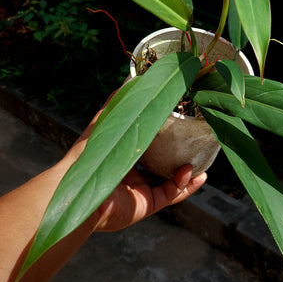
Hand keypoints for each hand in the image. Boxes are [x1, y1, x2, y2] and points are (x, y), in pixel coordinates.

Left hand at [66, 92, 206, 233]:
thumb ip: (118, 101)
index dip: (168, 135)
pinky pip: (171, 195)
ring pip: (172, 181)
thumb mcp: (106, 122)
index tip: (184, 123)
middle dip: (183, 156)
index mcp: (124, 153)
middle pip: (164, 163)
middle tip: (199, 144)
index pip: (151, 143)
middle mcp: (133, 172)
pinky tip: (194, 174)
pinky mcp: (146, 205)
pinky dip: (185, 186)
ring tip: (202, 161)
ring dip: (189, 173)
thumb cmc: (89, 154)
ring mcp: (140, 190)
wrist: (79, 191)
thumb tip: (131, 76)